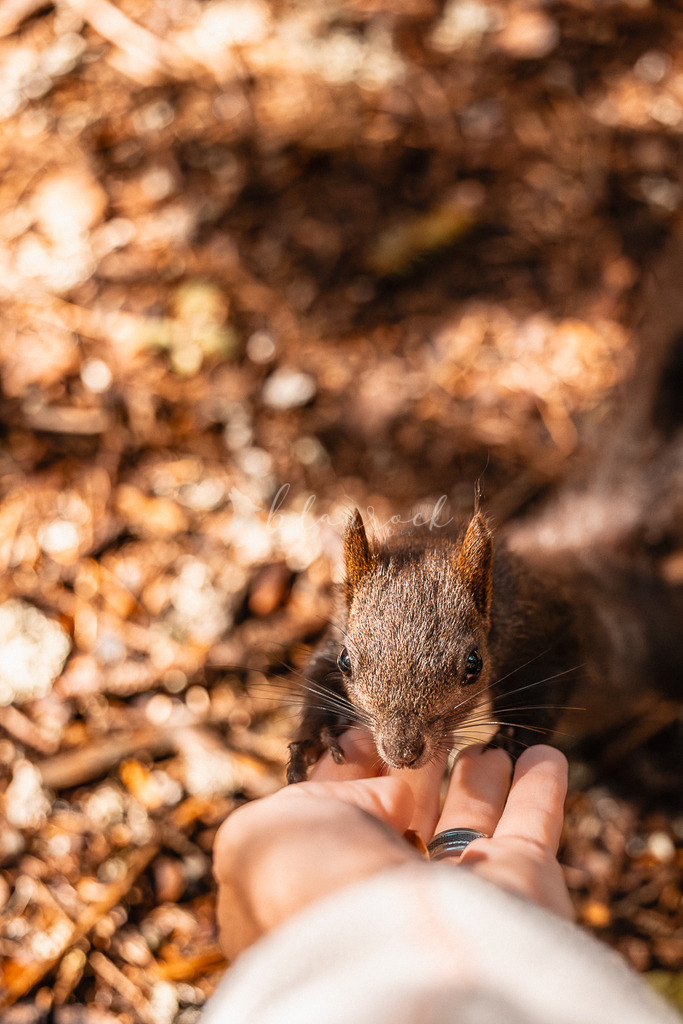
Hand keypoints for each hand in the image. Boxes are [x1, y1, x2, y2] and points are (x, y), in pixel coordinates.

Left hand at [213, 732, 572, 960]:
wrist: (400, 960)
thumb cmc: (313, 894)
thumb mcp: (262, 835)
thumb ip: (311, 796)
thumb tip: (386, 790)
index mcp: (322, 883)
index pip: (339, 815)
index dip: (353, 772)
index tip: (368, 730)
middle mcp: (389, 891)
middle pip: (408, 817)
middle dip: (419, 771)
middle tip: (432, 727)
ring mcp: (457, 893)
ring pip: (471, 822)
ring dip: (482, 779)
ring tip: (489, 742)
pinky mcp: (520, 887)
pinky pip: (535, 825)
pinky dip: (541, 789)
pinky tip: (544, 755)